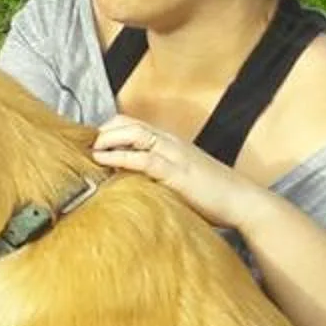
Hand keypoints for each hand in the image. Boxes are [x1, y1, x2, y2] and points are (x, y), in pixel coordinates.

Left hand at [90, 115, 265, 230]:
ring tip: (87, 150)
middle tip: (82, 145)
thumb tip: (130, 183)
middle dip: (102, 131)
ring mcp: (174, 154)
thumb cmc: (212, 194)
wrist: (243, 202)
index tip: (89, 142)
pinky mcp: (177, 172)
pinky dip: (120, 157)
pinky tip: (103, 160)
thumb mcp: (180, 178)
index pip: (133, 124)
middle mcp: (171, 142)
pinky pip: (144, 159)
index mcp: (171, 142)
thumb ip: (158, 174)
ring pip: (133, 134)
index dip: (108, 129)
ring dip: (106, 139)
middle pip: (128, 123)